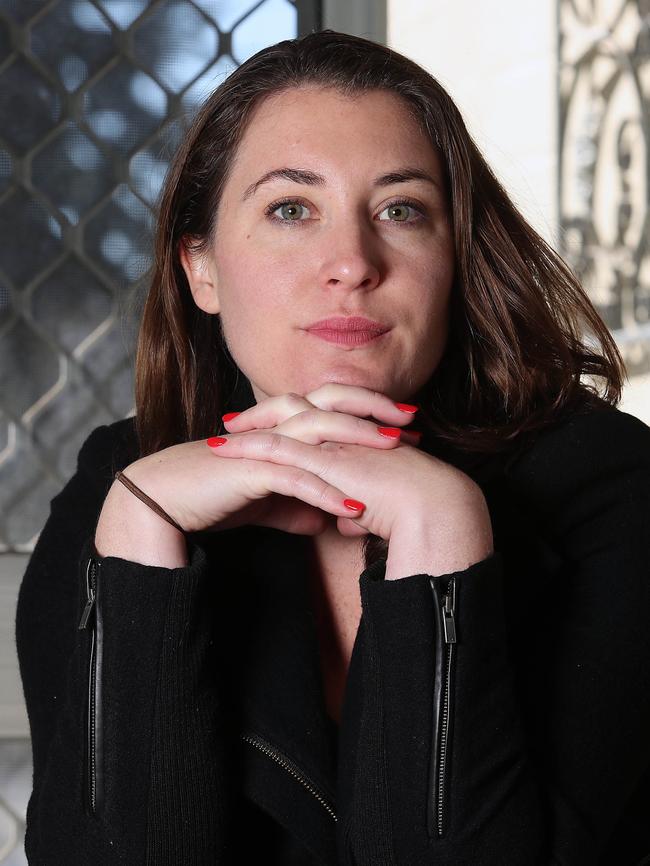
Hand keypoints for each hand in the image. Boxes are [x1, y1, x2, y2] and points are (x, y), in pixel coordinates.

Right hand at [115, 386, 417, 540]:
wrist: (161, 501)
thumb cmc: (211, 495)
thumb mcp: (264, 503)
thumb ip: (294, 506)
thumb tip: (324, 521)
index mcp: (280, 430)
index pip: (331, 409)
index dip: (369, 413)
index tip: (406, 428)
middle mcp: (274, 429)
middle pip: (332, 407)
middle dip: (375, 412)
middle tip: (414, 423)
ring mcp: (262, 447)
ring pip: (317, 434)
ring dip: (358, 445)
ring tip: (396, 454)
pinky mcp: (248, 471)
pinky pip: (294, 478)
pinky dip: (325, 494)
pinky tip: (353, 511)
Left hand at [212, 384, 488, 545]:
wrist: (431, 508)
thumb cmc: (411, 509)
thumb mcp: (374, 506)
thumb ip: (355, 506)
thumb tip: (345, 518)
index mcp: (352, 438)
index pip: (312, 421)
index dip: (284, 423)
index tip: (258, 429)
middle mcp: (341, 432)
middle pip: (292, 412)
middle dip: (259, 416)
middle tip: (231, 423)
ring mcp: (333, 441)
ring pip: (280, 426)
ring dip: (246, 432)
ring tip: (217, 440)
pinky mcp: (326, 458)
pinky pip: (280, 447)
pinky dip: (249, 448)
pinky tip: (226, 451)